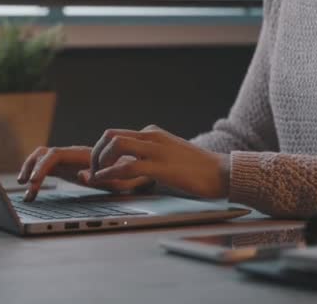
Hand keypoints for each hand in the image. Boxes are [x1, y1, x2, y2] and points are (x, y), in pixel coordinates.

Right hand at [18, 146, 153, 201]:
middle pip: (44, 154)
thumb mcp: (123, 178)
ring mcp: (69, 161)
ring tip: (23, 188)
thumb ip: (106, 176)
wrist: (136, 167)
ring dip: (30, 170)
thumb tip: (82, 176)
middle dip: (32, 169)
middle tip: (26, 186)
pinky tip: (31, 194)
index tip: (33, 182)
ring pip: (42, 158)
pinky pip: (46, 168)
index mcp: (83, 155)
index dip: (42, 167)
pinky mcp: (67, 168)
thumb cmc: (130, 174)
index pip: (55, 155)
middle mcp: (73, 155)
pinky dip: (35, 176)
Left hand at [90, 125, 229, 198]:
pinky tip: (104, 180)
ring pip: (115, 144)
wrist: (223, 172)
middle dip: (96, 153)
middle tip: (93, 171)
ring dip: (100, 160)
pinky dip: (110, 173)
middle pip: (111, 135)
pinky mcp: (160, 166)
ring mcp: (156, 150)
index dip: (101, 150)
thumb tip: (132, 168)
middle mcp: (151, 137)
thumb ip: (151, 158)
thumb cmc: (198, 170)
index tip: (96, 166)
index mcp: (153, 134)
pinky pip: (127, 165)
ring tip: (97, 176)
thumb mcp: (169, 157)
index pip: (117, 134)